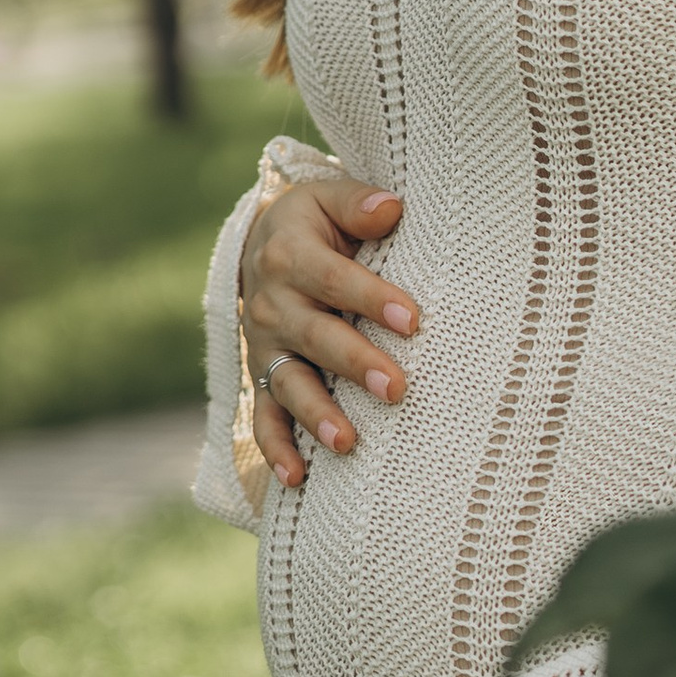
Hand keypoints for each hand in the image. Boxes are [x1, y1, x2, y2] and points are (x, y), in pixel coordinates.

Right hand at [243, 174, 421, 488]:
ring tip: (348, 441)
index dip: (372, 299)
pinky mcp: (262, 377)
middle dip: (355, 363)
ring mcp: (264, 346)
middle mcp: (270, 303)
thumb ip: (359, 204)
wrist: (261, 244)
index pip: (334, 280)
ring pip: (288, 383)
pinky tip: (298, 478)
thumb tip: (392, 209)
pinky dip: (276, 448)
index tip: (414, 320)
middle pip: (315, 337)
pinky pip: (264, 417)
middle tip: (396, 388)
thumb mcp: (329, 198)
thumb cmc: (316, 223)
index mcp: (288, 254)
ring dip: (316, 413)